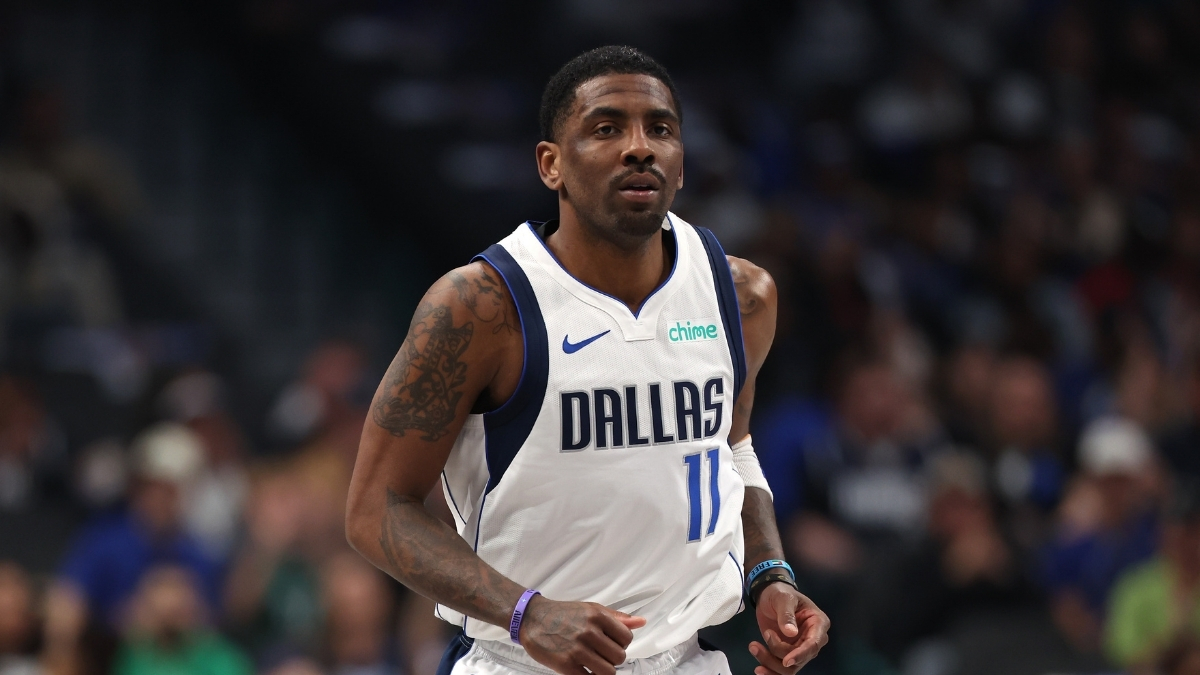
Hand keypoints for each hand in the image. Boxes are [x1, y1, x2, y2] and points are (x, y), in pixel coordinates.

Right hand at [520, 596, 645, 674]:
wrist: (532, 618)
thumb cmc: (562, 614)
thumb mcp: (591, 609)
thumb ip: (617, 617)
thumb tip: (641, 622)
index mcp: (598, 616)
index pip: (627, 638)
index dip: (621, 644)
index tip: (612, 644)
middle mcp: (589, 631)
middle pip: (619, 657)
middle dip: (612, 659)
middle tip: (601, 655)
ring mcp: (578, 649)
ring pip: (608, 671)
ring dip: (603, 671)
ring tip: (594, 664)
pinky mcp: (566, 664)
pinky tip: (585, 671)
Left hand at [749, 583, 829, 674]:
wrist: (769, 595)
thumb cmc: (780, 593)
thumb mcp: (783, 598)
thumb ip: (787, 615)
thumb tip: (791, 633)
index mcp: (818, 624)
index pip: (813, 644)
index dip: (800, 654)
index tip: (786, 660)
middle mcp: (812, 640)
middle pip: (800, 659)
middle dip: (778, 653)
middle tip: (766, 634)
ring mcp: (800, 649)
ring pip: (789, 668)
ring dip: (769, 662)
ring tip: (754, 646)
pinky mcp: (787, 653)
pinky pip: (781, 669)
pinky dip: (770, 671)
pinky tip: (759, 668)